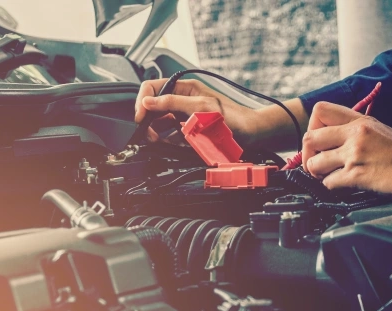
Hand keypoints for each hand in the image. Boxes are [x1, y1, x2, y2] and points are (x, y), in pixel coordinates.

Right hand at [135, 78, 262, 143]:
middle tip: (144, 131)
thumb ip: (173, 102)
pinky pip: (172, 134)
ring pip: (161, 121)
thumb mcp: (200, 106)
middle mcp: (183, 100)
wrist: (251, 134)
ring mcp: (186, 116)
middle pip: (155, 106)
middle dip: (147, 117)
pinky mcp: (190, 131)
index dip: (143, 100)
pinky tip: (164, 142)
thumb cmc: (233, 117)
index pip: (154, 88)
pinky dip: (166, 138)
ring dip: (154, 130)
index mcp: (185, 88)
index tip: (140, 115)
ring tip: (153, 138)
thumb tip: (148, 101)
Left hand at [301, 102, 391, 195]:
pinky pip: (329, 182)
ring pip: (315, 163)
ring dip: (317, 172)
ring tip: (327, 175)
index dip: (312, 126)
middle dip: (307, 154)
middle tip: (316, 162)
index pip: (320, 111)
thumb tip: (332, 136)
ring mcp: (355, 154)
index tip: (318, 140)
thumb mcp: (378, 128)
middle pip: (309, 138)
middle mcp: (354, 134)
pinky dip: (331, 186)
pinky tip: (341, 184)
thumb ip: (354, 128)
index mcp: (359, 120)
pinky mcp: (357, 175)